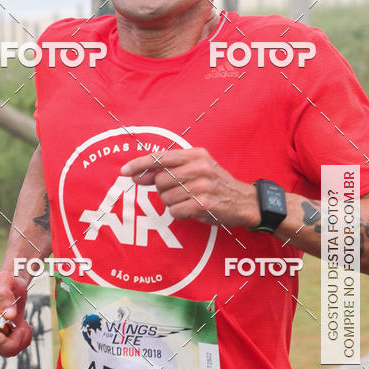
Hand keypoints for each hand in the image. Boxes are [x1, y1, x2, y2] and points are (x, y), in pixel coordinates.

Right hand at [0, 271, 32, 357]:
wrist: (14, 286)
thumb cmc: (6, 281)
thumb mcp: (5, 282)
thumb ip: (6, 297)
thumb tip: (10, 316)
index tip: (1, 337)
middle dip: (12, 340)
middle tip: (24, 325)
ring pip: (5, 350)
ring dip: (20, 341)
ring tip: (25, 325)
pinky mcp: (4, 338)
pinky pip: (13, 349)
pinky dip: (23, 341)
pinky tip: (26, 327)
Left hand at [121, 147, 260, 227]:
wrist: (244, 201)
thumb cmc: (215, 185)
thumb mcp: (196, 169)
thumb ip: (168, 170)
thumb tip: (137, 175)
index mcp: (195, 155)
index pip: (161, 157)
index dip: (140, 164)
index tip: (124, 172)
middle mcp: (199, 167)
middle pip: (160, 181)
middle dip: (163, 191)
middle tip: (179, 193)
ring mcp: (202, 185)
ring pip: (166, 198)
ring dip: (173, 203)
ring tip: (189, 201)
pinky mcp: (205, 203)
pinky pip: (176, 211)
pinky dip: (180, 214)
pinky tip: (192, 210)